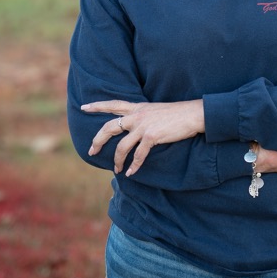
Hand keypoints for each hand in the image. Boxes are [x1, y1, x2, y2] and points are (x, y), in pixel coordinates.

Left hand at [81, 99, 204, 175]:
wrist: (193, 114)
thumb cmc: (177, 113)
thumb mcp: (155, 110)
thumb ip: (143, 116)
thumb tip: (134, 127)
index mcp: (138, 108)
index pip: (113, 104)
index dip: (97, 106)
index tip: (84, 107)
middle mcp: (137, 115)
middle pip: (109, 127)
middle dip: (98, 140)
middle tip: (91, 151)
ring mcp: (144, 126)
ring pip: (121, 146)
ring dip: (117, 160)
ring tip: (117, 169)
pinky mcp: (152, 136)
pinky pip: (138, 155)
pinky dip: (133, 166)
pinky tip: (131, 172)